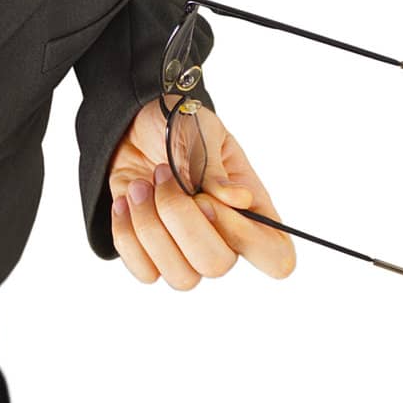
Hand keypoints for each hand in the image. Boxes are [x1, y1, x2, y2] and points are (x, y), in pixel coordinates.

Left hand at [107, 96, 296, 287]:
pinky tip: (126, 199)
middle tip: (164, 175)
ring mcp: (187, 251)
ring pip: (181, 277)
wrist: (135, 126)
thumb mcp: (199, 131)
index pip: (276, 256)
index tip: (209, 200)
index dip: (246, 239)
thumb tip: (238, 199)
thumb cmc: (179, 127)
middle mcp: (225, 239)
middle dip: (181, 219)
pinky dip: (127, 234)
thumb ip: (212, 166)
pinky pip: (144, 272)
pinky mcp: (152, 255)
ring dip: (151, 226)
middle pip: (216, 266)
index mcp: (252, 209)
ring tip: (142, 184)